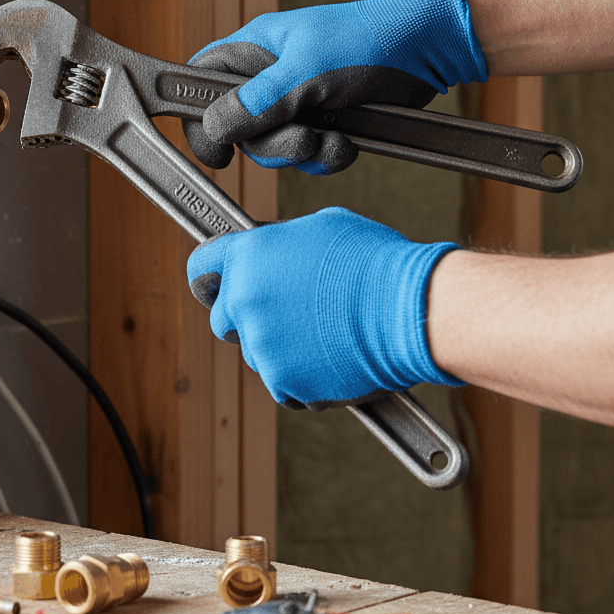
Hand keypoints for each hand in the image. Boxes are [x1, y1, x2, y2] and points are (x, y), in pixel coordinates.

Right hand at [182, 0, 486, 173]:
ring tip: (332, 138)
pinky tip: (347, 143)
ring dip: (304, 153)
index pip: (202, 82)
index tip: (213, 150)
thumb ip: (255, 101)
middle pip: (239, 129)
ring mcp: (296, 101)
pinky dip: (327, 157)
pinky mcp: (324, 121)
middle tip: (300, 137)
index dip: (197, 117)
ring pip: (274, 148)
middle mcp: (268, 77)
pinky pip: (307, 155)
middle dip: (271, 145)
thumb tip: (213, 126)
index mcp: (254, 50)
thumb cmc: (366, 39)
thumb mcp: (305, 71)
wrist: (427, 50)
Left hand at [186, 208, 461, 407]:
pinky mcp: (283, 382)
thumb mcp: (320, 228)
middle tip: (286, 314)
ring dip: (280, 349)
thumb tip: (272, 254)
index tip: (217, 283)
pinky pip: (284, 384)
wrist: (411, 310)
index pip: (202, 267)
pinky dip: (304, 378)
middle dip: (246, 319)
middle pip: (223, 319)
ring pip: (257, 354)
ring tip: (326, 334)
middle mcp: (245, 301)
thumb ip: (280, 244)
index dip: (212, 276)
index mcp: (248, 257)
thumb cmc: (375, 264)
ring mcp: (261, 345)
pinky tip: (334, 358)